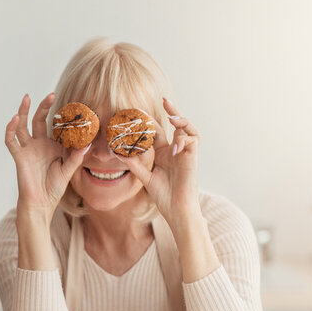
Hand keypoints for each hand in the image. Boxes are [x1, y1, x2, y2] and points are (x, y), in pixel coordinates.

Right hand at [4, 93, 89, 218]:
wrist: (41, 204)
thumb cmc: (53, 189)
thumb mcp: (68, 171)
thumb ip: (75, 158)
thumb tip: (87, 144)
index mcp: (51, 146)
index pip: (54, 126)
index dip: (60, 116)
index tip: (71, 106)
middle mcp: (38, 145)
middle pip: (38, 120)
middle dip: (43, 107)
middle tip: (50, 94)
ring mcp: (28, 149)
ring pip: (22, 126)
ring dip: (23, 112)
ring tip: (27, 98)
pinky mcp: (19, 156)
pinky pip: (11, 140)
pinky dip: (10, 129)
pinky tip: (14, 119)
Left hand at [123, 98, 202, 223]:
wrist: (177, 210)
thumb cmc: (164, 196)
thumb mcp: (145, 178)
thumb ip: (134, 165)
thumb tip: (118, 153)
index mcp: (163, 152)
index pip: (157, 131)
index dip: (149, 120)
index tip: (138, 110)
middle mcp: (175, 150)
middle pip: (176, 124)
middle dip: (172, 111)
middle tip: (164, 100)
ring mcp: (185, 154)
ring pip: (189, 129)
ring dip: (183, 120)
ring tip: (173, 117)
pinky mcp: (193, 159)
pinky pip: (193, 141)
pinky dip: (184, 140)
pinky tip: (174, 146)